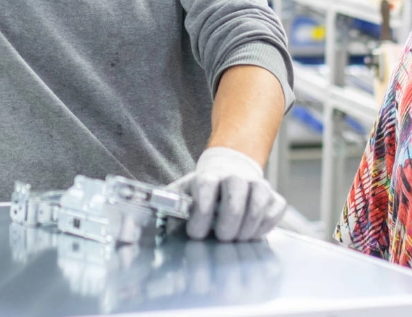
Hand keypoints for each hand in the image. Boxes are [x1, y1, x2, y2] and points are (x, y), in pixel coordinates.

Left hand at [169, 146, 287, 241]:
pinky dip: (266, 224)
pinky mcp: (273, 196)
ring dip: (247, 225)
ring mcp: (256, 185)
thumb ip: (164, 208)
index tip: (196, 232)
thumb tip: (135, 231)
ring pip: (259, 200)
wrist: (228, 173)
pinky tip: (253, 232)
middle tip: (221, 237)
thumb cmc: (201, 193)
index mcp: (208, 177)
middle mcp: (234, 177)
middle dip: (228, 222)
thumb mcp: (180, 196)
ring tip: (237, 238)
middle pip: (236, 194)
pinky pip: (276, 208)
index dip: (202, 210)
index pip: (207, 186)